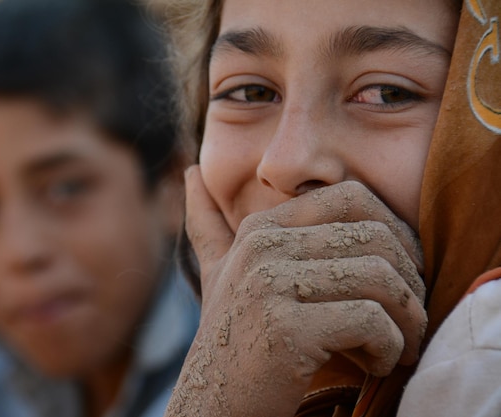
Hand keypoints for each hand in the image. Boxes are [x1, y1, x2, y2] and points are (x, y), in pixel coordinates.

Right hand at [165, 166, 425, 416]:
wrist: (211, 405)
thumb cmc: (231, 340)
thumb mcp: (218, 273)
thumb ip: (209, 225)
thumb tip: (190, 172)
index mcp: (260, 228)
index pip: (352, 197)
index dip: (395, 233)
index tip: (400, 277)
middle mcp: (263, 246)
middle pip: (376, 237)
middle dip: (410, 281)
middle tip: (410, 318)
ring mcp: (270, 284)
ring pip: (381, 278)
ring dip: (408, 321)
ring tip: (398, 346)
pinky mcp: (285, 328)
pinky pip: (371, 321)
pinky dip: (390, 349)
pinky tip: (374, 367)